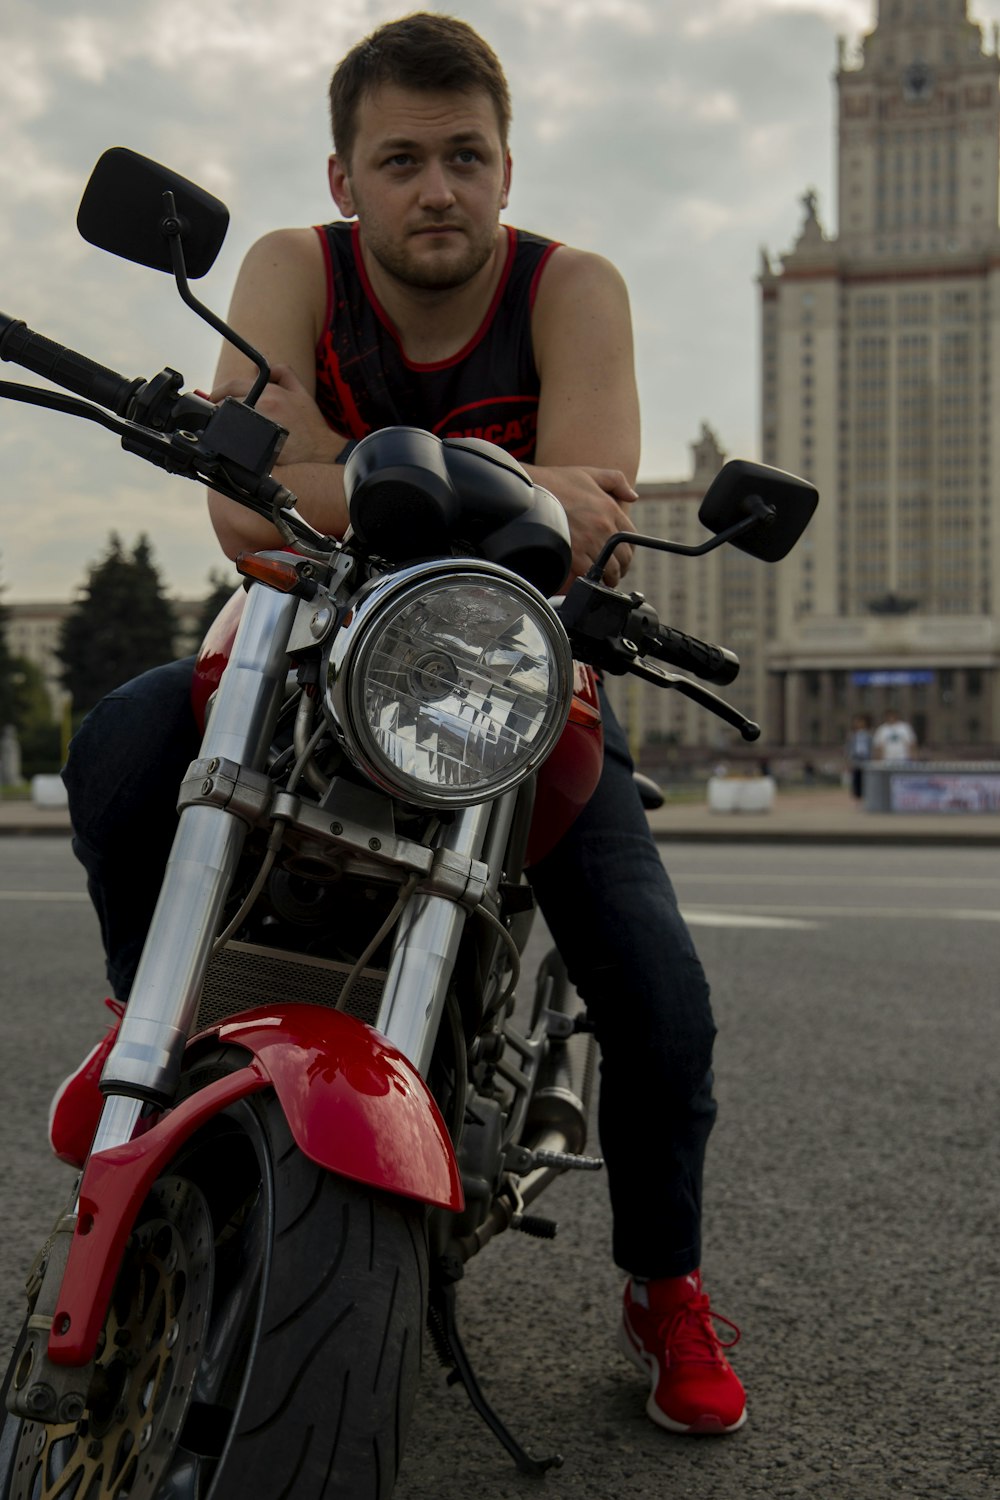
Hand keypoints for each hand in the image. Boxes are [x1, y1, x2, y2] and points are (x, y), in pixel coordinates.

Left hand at [209, 363, 342, 467]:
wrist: (320, 450)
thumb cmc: (310, 424)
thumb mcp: (300, 391)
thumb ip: (282, 373)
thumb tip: (257, 368)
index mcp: (270, 391)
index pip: (234, 385)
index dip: (219, 391)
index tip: (213, 397)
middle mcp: (264, 406)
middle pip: (226, 403)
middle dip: (217, 408)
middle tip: (214, 415)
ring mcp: (260, 427)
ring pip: (227, 422)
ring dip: (220, 424)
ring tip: (220, 429)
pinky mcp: (258, 447)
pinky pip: (235, 441)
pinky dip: (229, 441)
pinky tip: (230, 444)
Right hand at [527, 464, 637, 587]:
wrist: (531, 490)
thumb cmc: (557, 481)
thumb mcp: (590, 474)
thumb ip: (616, 481)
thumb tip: (633, 496)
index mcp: (610, 508)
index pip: (630, 536)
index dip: (628, 550)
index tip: (622, 557)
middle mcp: (603, 526)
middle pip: (623, 557)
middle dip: (621, 568)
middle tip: (614, 574)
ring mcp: (590, 541)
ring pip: (610, 569)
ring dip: (609, 578)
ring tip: (605, 581)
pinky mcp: (574, 554)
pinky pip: (591, 574)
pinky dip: (592, 580)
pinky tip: (590, 581)